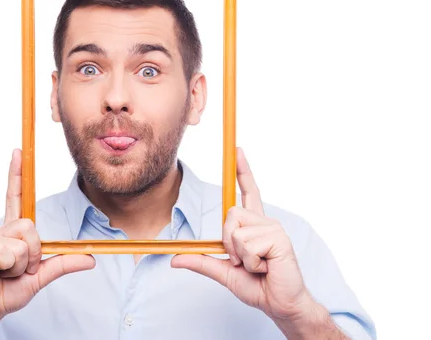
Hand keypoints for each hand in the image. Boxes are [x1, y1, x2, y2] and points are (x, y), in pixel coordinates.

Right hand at [0, 149, 95, 334]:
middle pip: (30, 227)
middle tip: (20, 269)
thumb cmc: (9, 291)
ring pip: (22, 243)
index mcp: (13, 231)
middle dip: (33, 254)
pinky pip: (7, 254)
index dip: (16, 174)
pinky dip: (9, 269)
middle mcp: (1, 230)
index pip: (15, 197)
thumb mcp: (41, 277)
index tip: (18, 151)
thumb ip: (63, 264)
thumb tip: (91, 259)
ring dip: (21, 265)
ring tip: (7, 273)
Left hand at [171, 147, 314, 322]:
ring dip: (241, 255)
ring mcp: (274, 228)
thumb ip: (202, 262)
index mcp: (255, 225)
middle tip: (245, 261)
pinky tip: (266, 267)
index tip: (238, 150)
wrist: (280, 304)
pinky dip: (251, 262)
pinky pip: (248, 243)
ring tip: (258, 265)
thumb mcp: (224, 272)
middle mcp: (265, 221)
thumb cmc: (258, 286)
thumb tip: (174, 259)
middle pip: (230, 214)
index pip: (248, 192)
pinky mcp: (279, 238)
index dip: (243, 171)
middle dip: (229, 241)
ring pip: (236, 230)